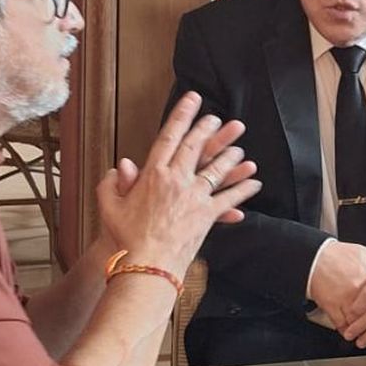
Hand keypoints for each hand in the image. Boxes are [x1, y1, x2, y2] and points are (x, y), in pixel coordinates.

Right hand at [95, 91, 261, 275]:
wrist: (145, 265)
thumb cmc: (124, 239)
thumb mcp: (110, 208)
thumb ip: (111, 184)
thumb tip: (118, 168)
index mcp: (152, 174)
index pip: (168, 137)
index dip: (181, 116)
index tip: (192, 100)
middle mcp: (176, 180)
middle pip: (196, 147)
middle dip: (209, 130)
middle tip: (219, 119)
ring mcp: (194, 197)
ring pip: (216, 169)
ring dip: (230, 158)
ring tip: (240, 149)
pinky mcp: (207, 215)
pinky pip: (229, 198)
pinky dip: (243, 190)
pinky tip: (255, 183)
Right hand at [307, 241, 365, 330]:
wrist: (314, 257)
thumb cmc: (337, 254)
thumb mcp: (363, 251)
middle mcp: (356, 291)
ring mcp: (343, 300)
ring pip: (357, 321)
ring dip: (361, 329)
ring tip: (365, 335)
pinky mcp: (330, 306)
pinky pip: (340, 323)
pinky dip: (346, 330)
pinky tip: (349, 333)